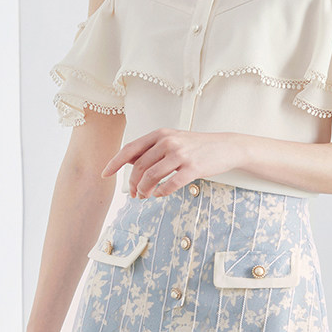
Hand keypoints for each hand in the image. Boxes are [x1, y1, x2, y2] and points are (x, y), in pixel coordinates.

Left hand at [101, 131, 245, 198]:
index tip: (105, 174)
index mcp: (160, 134)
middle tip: (134, 194)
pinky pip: (170, 184)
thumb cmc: (196, 145)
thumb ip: (151, 148)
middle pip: (139, 167)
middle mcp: (168, 142)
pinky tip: (160, 194)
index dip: (115, 163)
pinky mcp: (192, 168)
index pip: (130, 149)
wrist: (226, 146)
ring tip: (145, 196)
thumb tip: (129, 160)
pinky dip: (161, 192)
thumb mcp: (172, 140)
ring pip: (152, 177)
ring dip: (145, 190)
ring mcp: (181, 155)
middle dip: (133, 184)